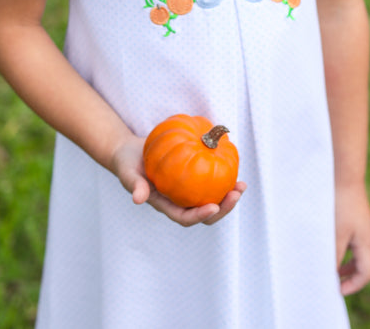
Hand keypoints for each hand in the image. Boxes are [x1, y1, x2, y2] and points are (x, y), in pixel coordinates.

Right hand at [112, 134, 245, 226]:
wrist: (130, 151)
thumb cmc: (127, 164)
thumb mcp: (127, 174)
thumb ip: (134, 185)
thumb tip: (138, 199)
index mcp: (166, 205)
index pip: (185, 217)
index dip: (200, 216)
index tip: (213, 207)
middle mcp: (179, 201)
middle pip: (204, 212)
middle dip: (223, 208)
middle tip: (236, 194)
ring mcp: (186, 190)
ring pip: (210, 197)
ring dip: (227, 195)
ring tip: (241, 185)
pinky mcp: (191, 176)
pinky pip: (208, 178)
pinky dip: (221, 174)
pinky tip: (231, 163)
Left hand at [335, 183, 369, 294]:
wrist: (344, 173)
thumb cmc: (340, 203)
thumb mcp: (335, 233)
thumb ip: (333, 255)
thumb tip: (329, 274)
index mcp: (367, 242)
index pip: (367, 272)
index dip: (354, 285)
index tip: (337, 290)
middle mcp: (367, 235)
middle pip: (364, 264)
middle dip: (350, 276)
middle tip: (334, 282)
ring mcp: (361, 224)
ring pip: (356, 251)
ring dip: (345, 261)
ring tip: (330, 265)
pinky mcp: (354, 215)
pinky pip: (351, 238)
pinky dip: (342, 247)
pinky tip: (328, 243)